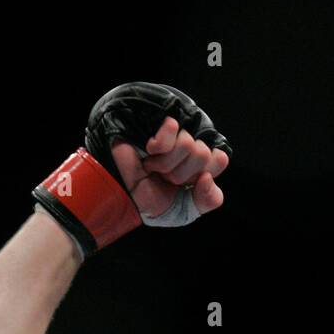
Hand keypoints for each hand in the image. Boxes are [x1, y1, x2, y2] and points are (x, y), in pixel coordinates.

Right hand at [112, 116, 228, 218]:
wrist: (115, 189)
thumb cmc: (145, 200)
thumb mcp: (180, 212)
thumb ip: (206, 201)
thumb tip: (208, 178)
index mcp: (196, 164)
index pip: (219, 160)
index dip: (206, 174)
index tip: (189, 184)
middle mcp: (187, 146)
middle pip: (203, 154)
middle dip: (180, 174)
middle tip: (163, 177)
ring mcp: (172, 132)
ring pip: (189, 144)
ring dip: (166, 164)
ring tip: (151, 166)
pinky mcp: (157, 121)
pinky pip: (172, 129)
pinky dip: (160, 146)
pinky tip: (150, 149)